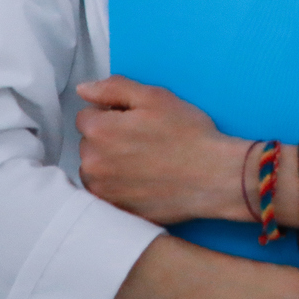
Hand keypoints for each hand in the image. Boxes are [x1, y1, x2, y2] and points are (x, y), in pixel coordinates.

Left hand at [74, 75, 242, 224]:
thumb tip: (84, 89)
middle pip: (89, 143)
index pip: (86, 116)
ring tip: (144, 162)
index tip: (135, 120)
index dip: (111, 114)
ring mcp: (103, 191)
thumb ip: (113, 88)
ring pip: (95, 169)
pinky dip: (118, 186)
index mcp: (99, 131)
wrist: (214, 176)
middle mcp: (93, 163)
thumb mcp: (154, 97)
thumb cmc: (188, 134)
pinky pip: (107, 192)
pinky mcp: (116, 210)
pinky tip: (143, 181)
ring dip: (110, 164)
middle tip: (143, 140)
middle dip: (109, 139)